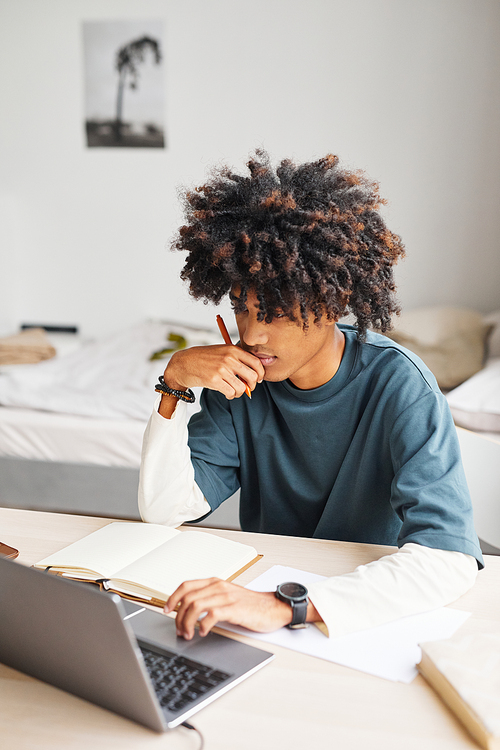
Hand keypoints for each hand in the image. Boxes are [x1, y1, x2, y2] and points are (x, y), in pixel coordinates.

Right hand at [163, 344, 264, 399]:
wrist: (183, 364)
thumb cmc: (204, 359)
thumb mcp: (222, 351)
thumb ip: (237, 359)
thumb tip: (254, 374)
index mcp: (233, 350)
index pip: (256, 363)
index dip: (261, 374)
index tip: (258, 379)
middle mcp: (229, 358)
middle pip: (253, 377)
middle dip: (252, 386)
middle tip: (246, 388)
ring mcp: (222, 369)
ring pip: (242, 388)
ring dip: (239, 393)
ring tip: (233, 391)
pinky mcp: (214, 380)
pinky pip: (231, 393)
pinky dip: (231, 396)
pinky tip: (226, 393)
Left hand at [164, 577, 321, 638]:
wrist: (273, 607)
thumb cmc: (250, 605)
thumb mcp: (227, 597)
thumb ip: (210, 599)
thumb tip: (187, 612)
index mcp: (215, 582)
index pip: (186, 585)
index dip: (172, 598)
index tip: (166, 610)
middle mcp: (219, 587)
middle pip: (188, 598)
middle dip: (178, 616)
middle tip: (180, 630)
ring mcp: (227, 597)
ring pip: (196, 606)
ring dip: (187, 623)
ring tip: (189, 634)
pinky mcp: (234, 609)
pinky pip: (211, 615)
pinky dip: (202, 625)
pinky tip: (203, 632)